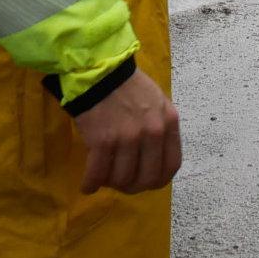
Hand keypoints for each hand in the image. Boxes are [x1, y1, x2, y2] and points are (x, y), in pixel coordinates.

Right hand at [73, 68, 181, 195]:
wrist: (99, 70)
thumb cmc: (128, 85)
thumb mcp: (157, 101)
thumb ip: (161, 128)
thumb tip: (154, 159)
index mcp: (168, 122)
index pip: (171, 165)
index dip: (157, 179)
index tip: (145, 181)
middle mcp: (152, 132)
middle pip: (147, 178)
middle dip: (132, 186)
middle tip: (120, 183)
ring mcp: (128, 138)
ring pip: (122, 179)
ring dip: (110, 184)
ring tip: (103, 178)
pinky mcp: (103, 140)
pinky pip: (98, 174)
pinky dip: (91, 183)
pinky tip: (88, 185)